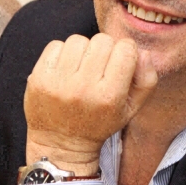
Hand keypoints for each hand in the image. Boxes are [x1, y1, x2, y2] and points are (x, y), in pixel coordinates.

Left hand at [24, 33, 157, 174]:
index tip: (120, 63)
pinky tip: (64, 69)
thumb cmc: (98, 123)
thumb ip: (146, 80)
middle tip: (99, 67)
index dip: (126, 52)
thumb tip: (143, 52)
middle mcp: (83, 88)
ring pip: (78, 40)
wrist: (60, 145)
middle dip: (104, 49)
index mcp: (109, 96)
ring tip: (81, 68)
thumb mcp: (130, 109)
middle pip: (102, 40)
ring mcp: (58, 83)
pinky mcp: (39, 78)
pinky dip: (62, 53)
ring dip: (82, 50)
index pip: (125, 49)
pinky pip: (55, 45)